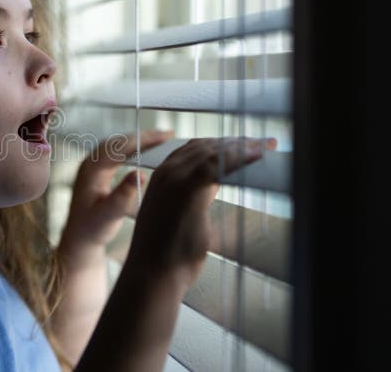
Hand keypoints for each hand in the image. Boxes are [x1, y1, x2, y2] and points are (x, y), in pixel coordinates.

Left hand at [61, 130, 172, 250]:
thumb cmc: (93, 228)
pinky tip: (149, 152)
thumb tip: (141, 174)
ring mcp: (94, 165)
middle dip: (145, 136)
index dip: (144, 140)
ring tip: (163, 139)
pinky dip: (135, 149)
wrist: (80, 238)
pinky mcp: (100, 170)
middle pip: (120, 141)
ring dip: (140, 141)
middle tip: (170, 134)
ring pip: (120, 145)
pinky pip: (119, 153)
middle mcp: (91, 162)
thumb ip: (123, 196)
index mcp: (91, 169)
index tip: (165, 137)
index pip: (121, 147)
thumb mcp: (109, 215)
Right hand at [126, 137, 277, 287]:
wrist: (152, 274)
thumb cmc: (166, 254)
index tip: (244, 144)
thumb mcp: (181, 217)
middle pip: (205, 146)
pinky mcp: (188, 189)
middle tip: (261, 143)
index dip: (220, 145)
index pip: (193, 149)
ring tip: (263, 146)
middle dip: (235, 142)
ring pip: (212, 151)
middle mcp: (166, 173)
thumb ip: (195, 197)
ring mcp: (174, 179)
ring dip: (241, 146)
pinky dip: (240, 156)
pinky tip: (257, 155)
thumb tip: (214, 187)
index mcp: (161, 178)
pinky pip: (218, 164)